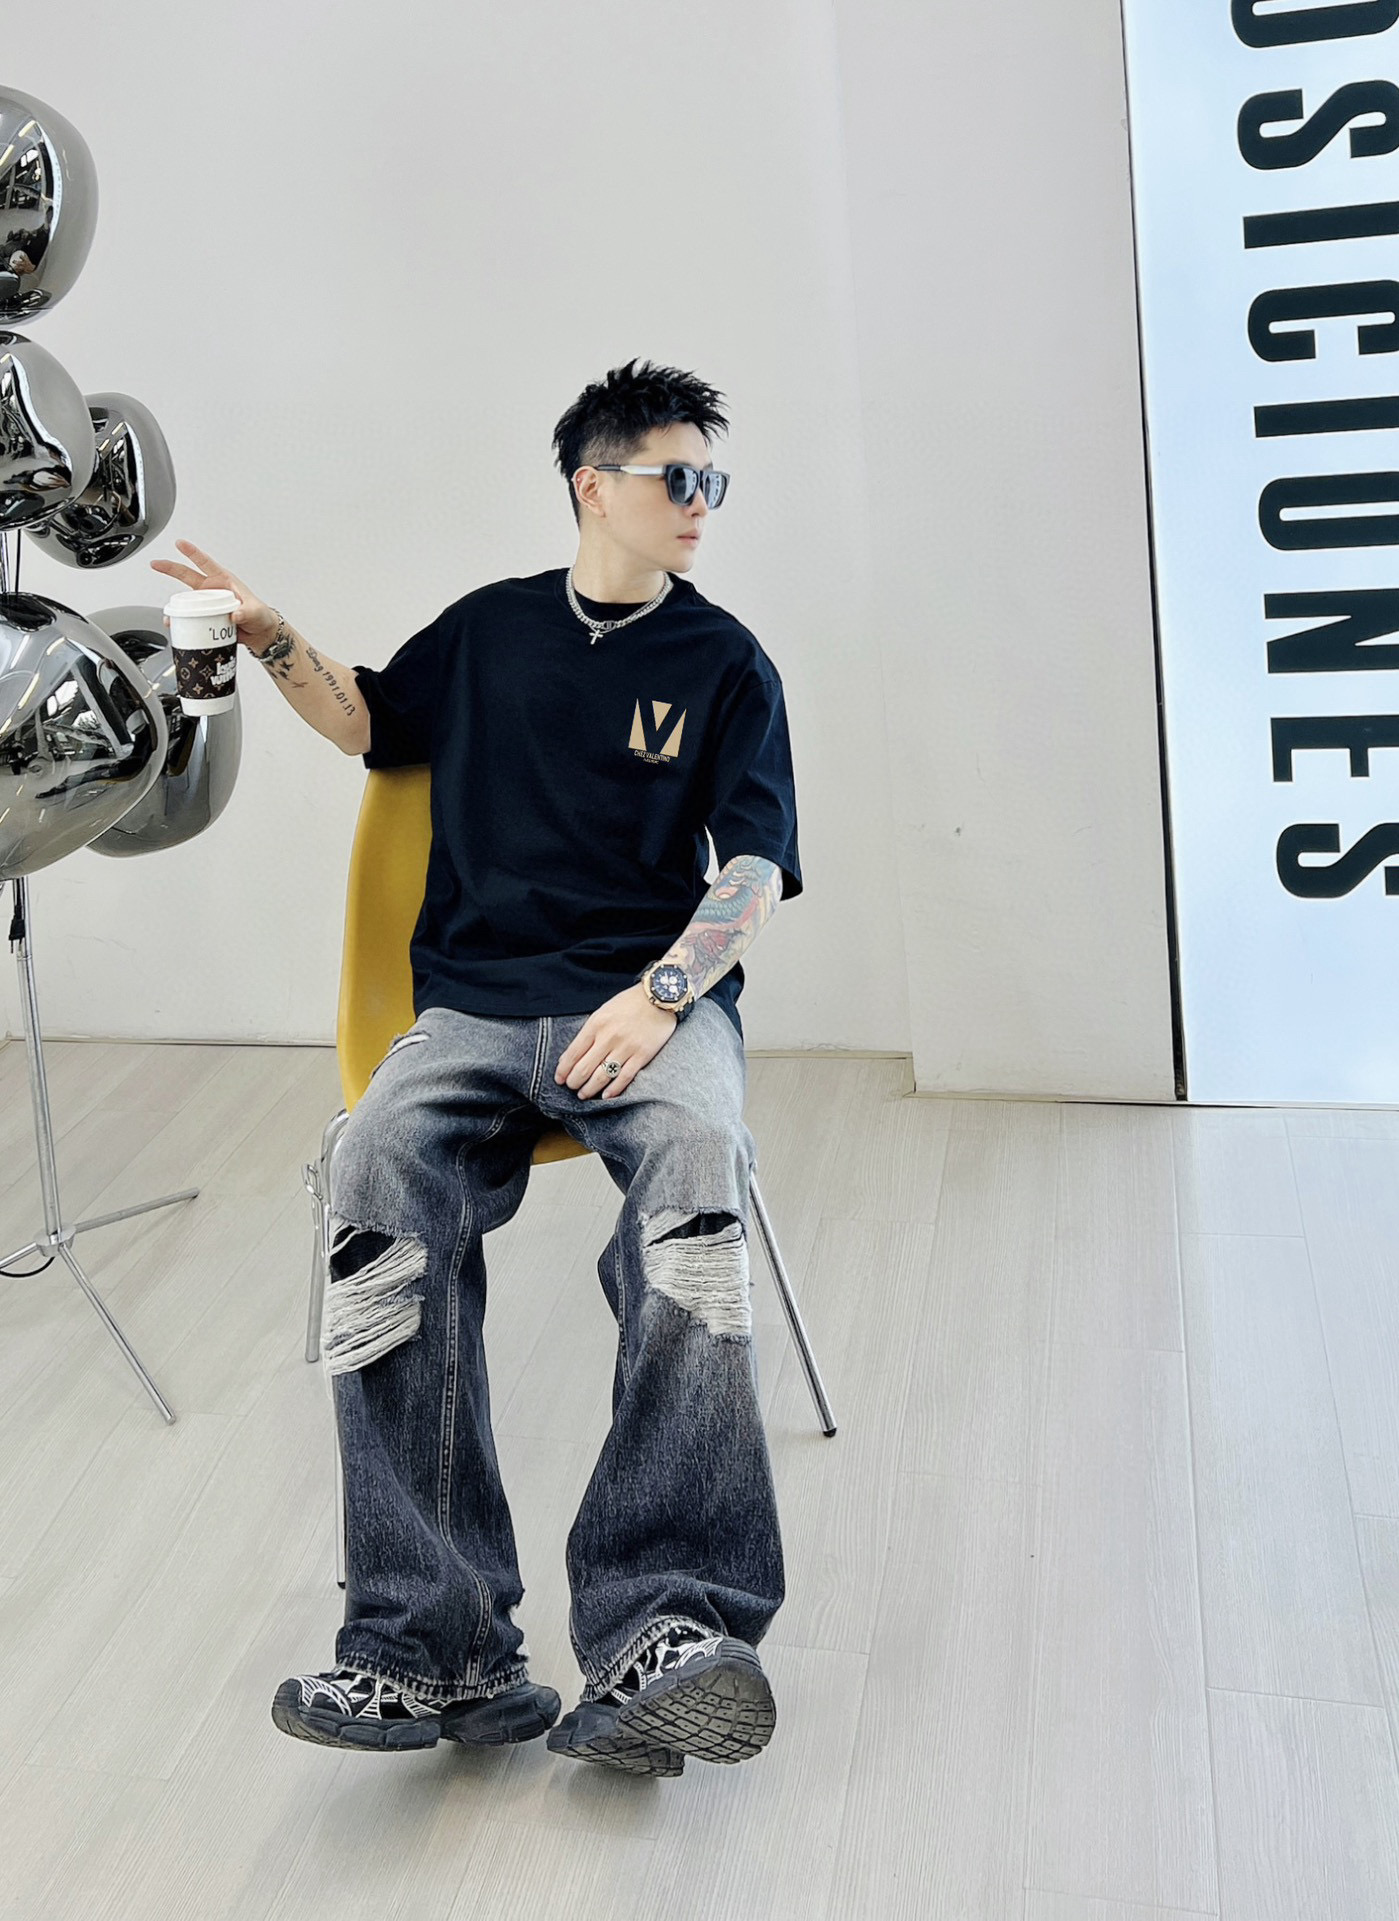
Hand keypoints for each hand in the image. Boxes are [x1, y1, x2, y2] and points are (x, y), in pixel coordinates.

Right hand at [148, 539, 277, 651]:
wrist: (261, 634)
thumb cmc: (261, 616)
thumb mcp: (256, 612)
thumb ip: (247, 612)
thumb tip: (236, 615)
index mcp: (225, 581)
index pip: (206, 563)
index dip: (193, 552)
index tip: (180, 543)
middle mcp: (212, 589)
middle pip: (187, 576)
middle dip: (170, 568)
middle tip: (156, 564)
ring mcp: (208, 604)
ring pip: (186, 600)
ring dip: (175, 607)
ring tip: (169, 615)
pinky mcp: (206, 618)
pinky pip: (190, 618)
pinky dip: (182, 622)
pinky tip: (177, 627)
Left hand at [555, 984, 677, 1098]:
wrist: (659, 997)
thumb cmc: (628, 1004)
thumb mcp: (603, 1012)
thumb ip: (588, 1033)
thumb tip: (571, 1056)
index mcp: (596, 1024)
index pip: (573, 1053)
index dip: (563, 1070)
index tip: (559, 1079)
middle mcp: (608, 1037)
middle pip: (584, 1068)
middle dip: (574, 1082)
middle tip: (571, 1087)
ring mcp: (626, 1047)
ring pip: (602, 1076)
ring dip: (589, 1089)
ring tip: (584, 1094)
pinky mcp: (642, 1055)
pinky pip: (624, 1077)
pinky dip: (613, 1090)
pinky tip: (606, 1096)